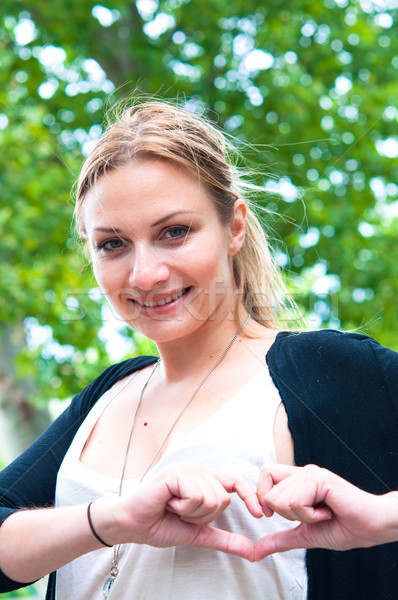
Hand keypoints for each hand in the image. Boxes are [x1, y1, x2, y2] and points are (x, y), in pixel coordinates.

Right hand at [109, 462, 262, 560]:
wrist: (131, 525)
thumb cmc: (160, 525)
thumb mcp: (197, 534)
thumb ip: (224, 539)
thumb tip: (251, 551)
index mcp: (204, 480)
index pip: (236, 482)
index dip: (250, 496)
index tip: (261, 515)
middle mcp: (198, 470)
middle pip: (224, 498)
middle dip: (204, 516)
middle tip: (182, 514)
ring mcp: (187, 469)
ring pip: (212, 498)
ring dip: (192, 513)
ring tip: (173, 508)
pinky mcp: (176, 472)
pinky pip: (197, 496)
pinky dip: (183, 507)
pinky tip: (168, 503)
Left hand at [255, 464, 397, 559]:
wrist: (371, 528)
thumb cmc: (343, 528)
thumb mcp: (305, 535)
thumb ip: (280, 539)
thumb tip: (257, 550)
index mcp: (298, 480)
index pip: (265, 474)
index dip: (262, 497)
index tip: (272, 515)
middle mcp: (302, 472)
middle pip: (267, 491)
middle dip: (284, 514)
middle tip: (309, 515)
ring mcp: (311, 473)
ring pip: (279, 499)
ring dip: (300, 516)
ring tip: (321, 513)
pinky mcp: (319, 478)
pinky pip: (296, 502)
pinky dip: (310, 515)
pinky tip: (327, 512)